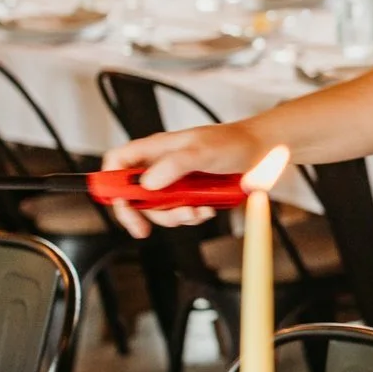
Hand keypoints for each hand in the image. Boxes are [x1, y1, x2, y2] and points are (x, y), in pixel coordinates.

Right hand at [101, 122, 266, 237]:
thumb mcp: (202, 152)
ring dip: (174, 217)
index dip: (110, 183)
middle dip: (142, 213)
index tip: (120, 204)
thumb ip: (174, 165)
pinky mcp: (190, 195)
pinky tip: (207, 210)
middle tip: (145, 229)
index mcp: (155, 149)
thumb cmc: (233, 143)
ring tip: (196, 211)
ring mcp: (175, 182)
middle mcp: (160, 165)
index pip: (117, 163)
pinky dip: (191, 216)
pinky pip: (180, 213)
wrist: (263, 152)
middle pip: (132, 194)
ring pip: (157, 209)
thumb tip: (147, 184)